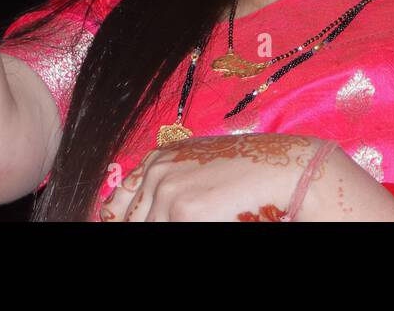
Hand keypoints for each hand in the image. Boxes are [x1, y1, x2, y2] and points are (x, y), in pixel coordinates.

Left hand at [100, 134, 328, 221]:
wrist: (278, 167)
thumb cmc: (245, 168)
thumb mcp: (196, 164)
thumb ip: (167, 182)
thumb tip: (147, 212)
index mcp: (156, 160)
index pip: (116, 205)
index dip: (123, 220)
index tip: (129, 225)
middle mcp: (156, 173)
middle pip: (133, 222)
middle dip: (152, 225)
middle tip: (181, 221)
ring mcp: (167, 193)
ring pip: (151, 229)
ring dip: (171, 228)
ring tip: (201, 219)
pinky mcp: (184, 214)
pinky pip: (174, 232)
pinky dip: (190, 231)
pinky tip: (210, 221)